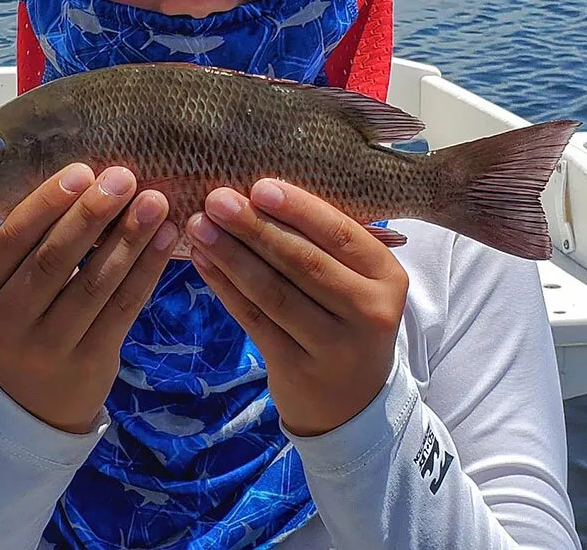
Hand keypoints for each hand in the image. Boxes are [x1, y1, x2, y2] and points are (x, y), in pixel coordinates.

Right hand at [0, 163, 176, 433]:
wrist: (32, 402)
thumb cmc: (26, 317)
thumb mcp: (9, 286)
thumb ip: (36, 240)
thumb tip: (90, 175)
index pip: (11, 239)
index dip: (48, 202)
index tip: (83, 170)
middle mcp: (5, 323)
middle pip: (54, 260)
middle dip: (92, 214)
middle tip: (125, 177)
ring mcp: (46, 348)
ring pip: (94, 284)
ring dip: (129, 238)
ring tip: (155, 202)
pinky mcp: (88, 362)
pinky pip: (123, 307)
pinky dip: (147, 268)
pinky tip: (166, 237)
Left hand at [186, 180, 407, 437]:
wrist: (352, 402)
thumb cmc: (345, 317)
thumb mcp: (356, 280)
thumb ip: (323, 242)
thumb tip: (260, 191)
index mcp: (387, 276)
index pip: (341, 234)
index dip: (298, 209)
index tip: (258, 186)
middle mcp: (369, 312)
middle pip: (303, 262)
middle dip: (254, 227)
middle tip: (216, 199)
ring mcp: (335, 346)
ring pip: (274, 292)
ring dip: (231, 255)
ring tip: (199, 226)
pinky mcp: (298, 369)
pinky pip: (254, 319)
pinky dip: (224, 287)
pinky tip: (202, 261)